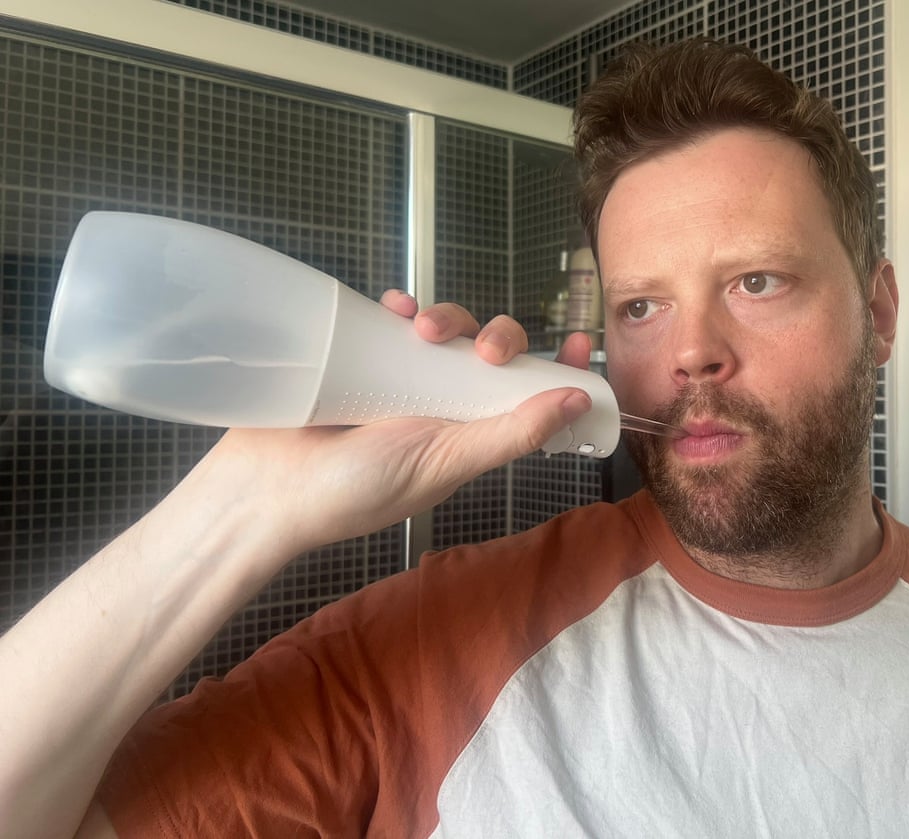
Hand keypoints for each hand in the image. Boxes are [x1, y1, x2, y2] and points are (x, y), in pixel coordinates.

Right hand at [197, 292, 592, 553]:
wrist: (267, 490)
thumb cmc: (360, 491)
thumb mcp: (444, 465)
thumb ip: (510, 435)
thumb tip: (576, 400)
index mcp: (471, 432)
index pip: (528, 394)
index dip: (557, 368)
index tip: (580, 343)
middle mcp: (443, 402)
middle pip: (492, 350)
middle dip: (500, 336)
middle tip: (484, 351)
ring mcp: (402, 377)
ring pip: (446, 329)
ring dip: (447, 317)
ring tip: (422, 327)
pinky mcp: (361, 355)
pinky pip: (389, 318)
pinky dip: (398, 305)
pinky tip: (394, 305)